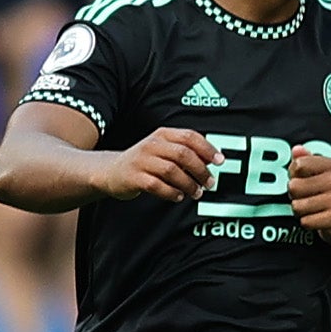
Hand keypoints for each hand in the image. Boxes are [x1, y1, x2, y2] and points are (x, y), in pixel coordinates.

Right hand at [96, 128, 218, 202]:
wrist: (111, 171)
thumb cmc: (144, 162)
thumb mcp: (162, 150)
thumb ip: (184, 152)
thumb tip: (211, 161)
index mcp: (162, 135)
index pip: (189, 136)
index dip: (207, 149)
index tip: (220, 161)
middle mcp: (152, 145)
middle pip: (183, 154)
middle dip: (200, 170)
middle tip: (209, 182)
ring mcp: (141, 161)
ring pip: (172, 171)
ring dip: (188, 184)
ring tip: (196, 192)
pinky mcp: (134, 177)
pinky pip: (157, 186)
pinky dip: (171, 192)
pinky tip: (178, 196)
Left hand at [288, 146, 330, 241]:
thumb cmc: (330, 197)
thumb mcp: (321, 176)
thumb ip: (306, 161)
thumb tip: (296, 149)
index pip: (298, 165)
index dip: (293, 175)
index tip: (302, 180)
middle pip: (293, 186)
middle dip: (295, 196)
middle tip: (307, 199)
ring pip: (297, 206)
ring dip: (300, 212)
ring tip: (313, 210)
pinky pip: (305, 221)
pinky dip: (308, 223)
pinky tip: (318, 220)